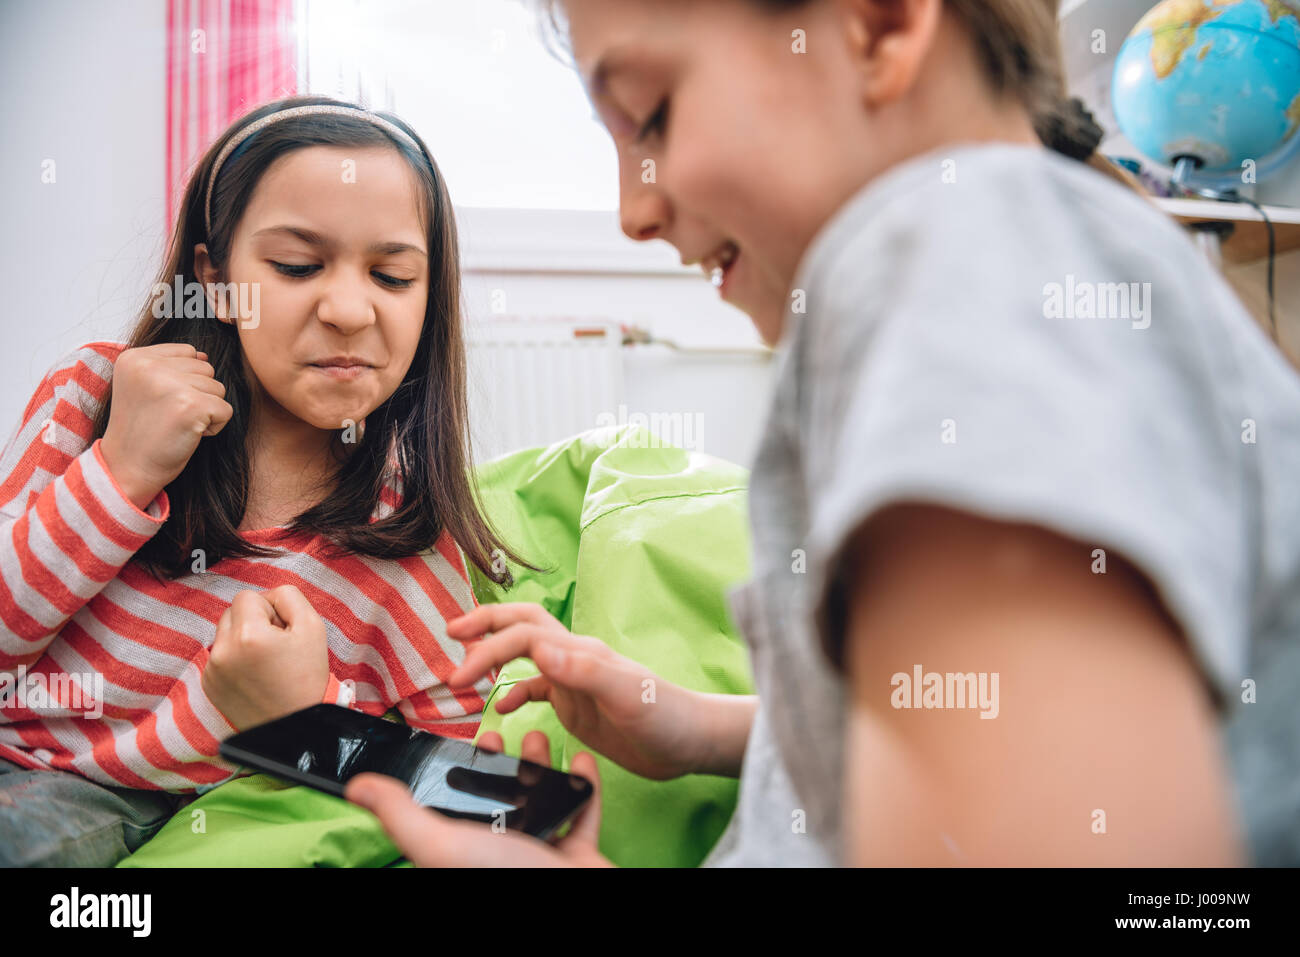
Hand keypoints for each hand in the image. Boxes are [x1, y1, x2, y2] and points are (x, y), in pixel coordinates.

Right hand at [99, 343, 232, 508]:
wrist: (127, 468)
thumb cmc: (141, 430)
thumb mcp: (141, 387)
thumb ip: (169, 365)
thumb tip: (205, 356)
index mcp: (135, 357)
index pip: (188, 352)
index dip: (184, 380)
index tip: (160, 402)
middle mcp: (150, 366)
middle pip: (206, 369)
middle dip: (197, 394)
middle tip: (169, 416)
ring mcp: (171, 384)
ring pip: (218, 388)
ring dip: (206, 410)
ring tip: (177, 424)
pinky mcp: (192, 405)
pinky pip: (226, 409)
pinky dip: (215, 426)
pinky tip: (189, 434)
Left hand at [202, 585, 330, 730]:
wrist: (295, 728)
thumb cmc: (307, 678)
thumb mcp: (313, 627)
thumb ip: (289, 597)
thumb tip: (268, 595)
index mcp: (248, 634)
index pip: (248, 596)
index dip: (270, 608)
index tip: (282, 631)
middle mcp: (223, 650)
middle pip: (231, 612)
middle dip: (252, 621)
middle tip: (276, 645)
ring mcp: (212, 670)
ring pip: (224, 633)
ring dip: (242, 639)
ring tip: (265, 662)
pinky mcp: (208, 685)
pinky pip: (219, 656)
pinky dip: (235, 660)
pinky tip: (254, 676)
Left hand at [345, 730, 609, 866]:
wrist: (575, 905)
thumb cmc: (504, 878)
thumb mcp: (441, 843)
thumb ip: (401, 814)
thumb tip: (357, 787)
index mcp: (466, 848)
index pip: (457, 804)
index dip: (461, 770)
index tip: (467, 741)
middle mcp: (502, 851)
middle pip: (500, 798)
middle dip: (502, 761)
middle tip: (501, 734)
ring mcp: (541, 853)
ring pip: (541, 801)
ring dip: (542, 766)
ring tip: (541, 738)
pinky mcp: (577, 854)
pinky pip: (583, 812)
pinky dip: (586, 785)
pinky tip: (583, 760)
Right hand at [446, 603, 703, 780]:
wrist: (689, 741)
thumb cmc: (665, 715)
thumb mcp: (626, 694)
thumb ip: (584, 670)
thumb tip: (540, 649)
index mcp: (579, 652)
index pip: (523, 634)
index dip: (487, 646)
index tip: (461, 674)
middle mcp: (572, 658)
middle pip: (521, 626)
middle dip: (484, 625)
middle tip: (449, 634)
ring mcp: (573, 680)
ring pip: (524, 655)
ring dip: (492, 657)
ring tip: (462, 674)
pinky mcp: (576, 703)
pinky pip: (536, 689)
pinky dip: (512, 693)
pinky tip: (501, 709)